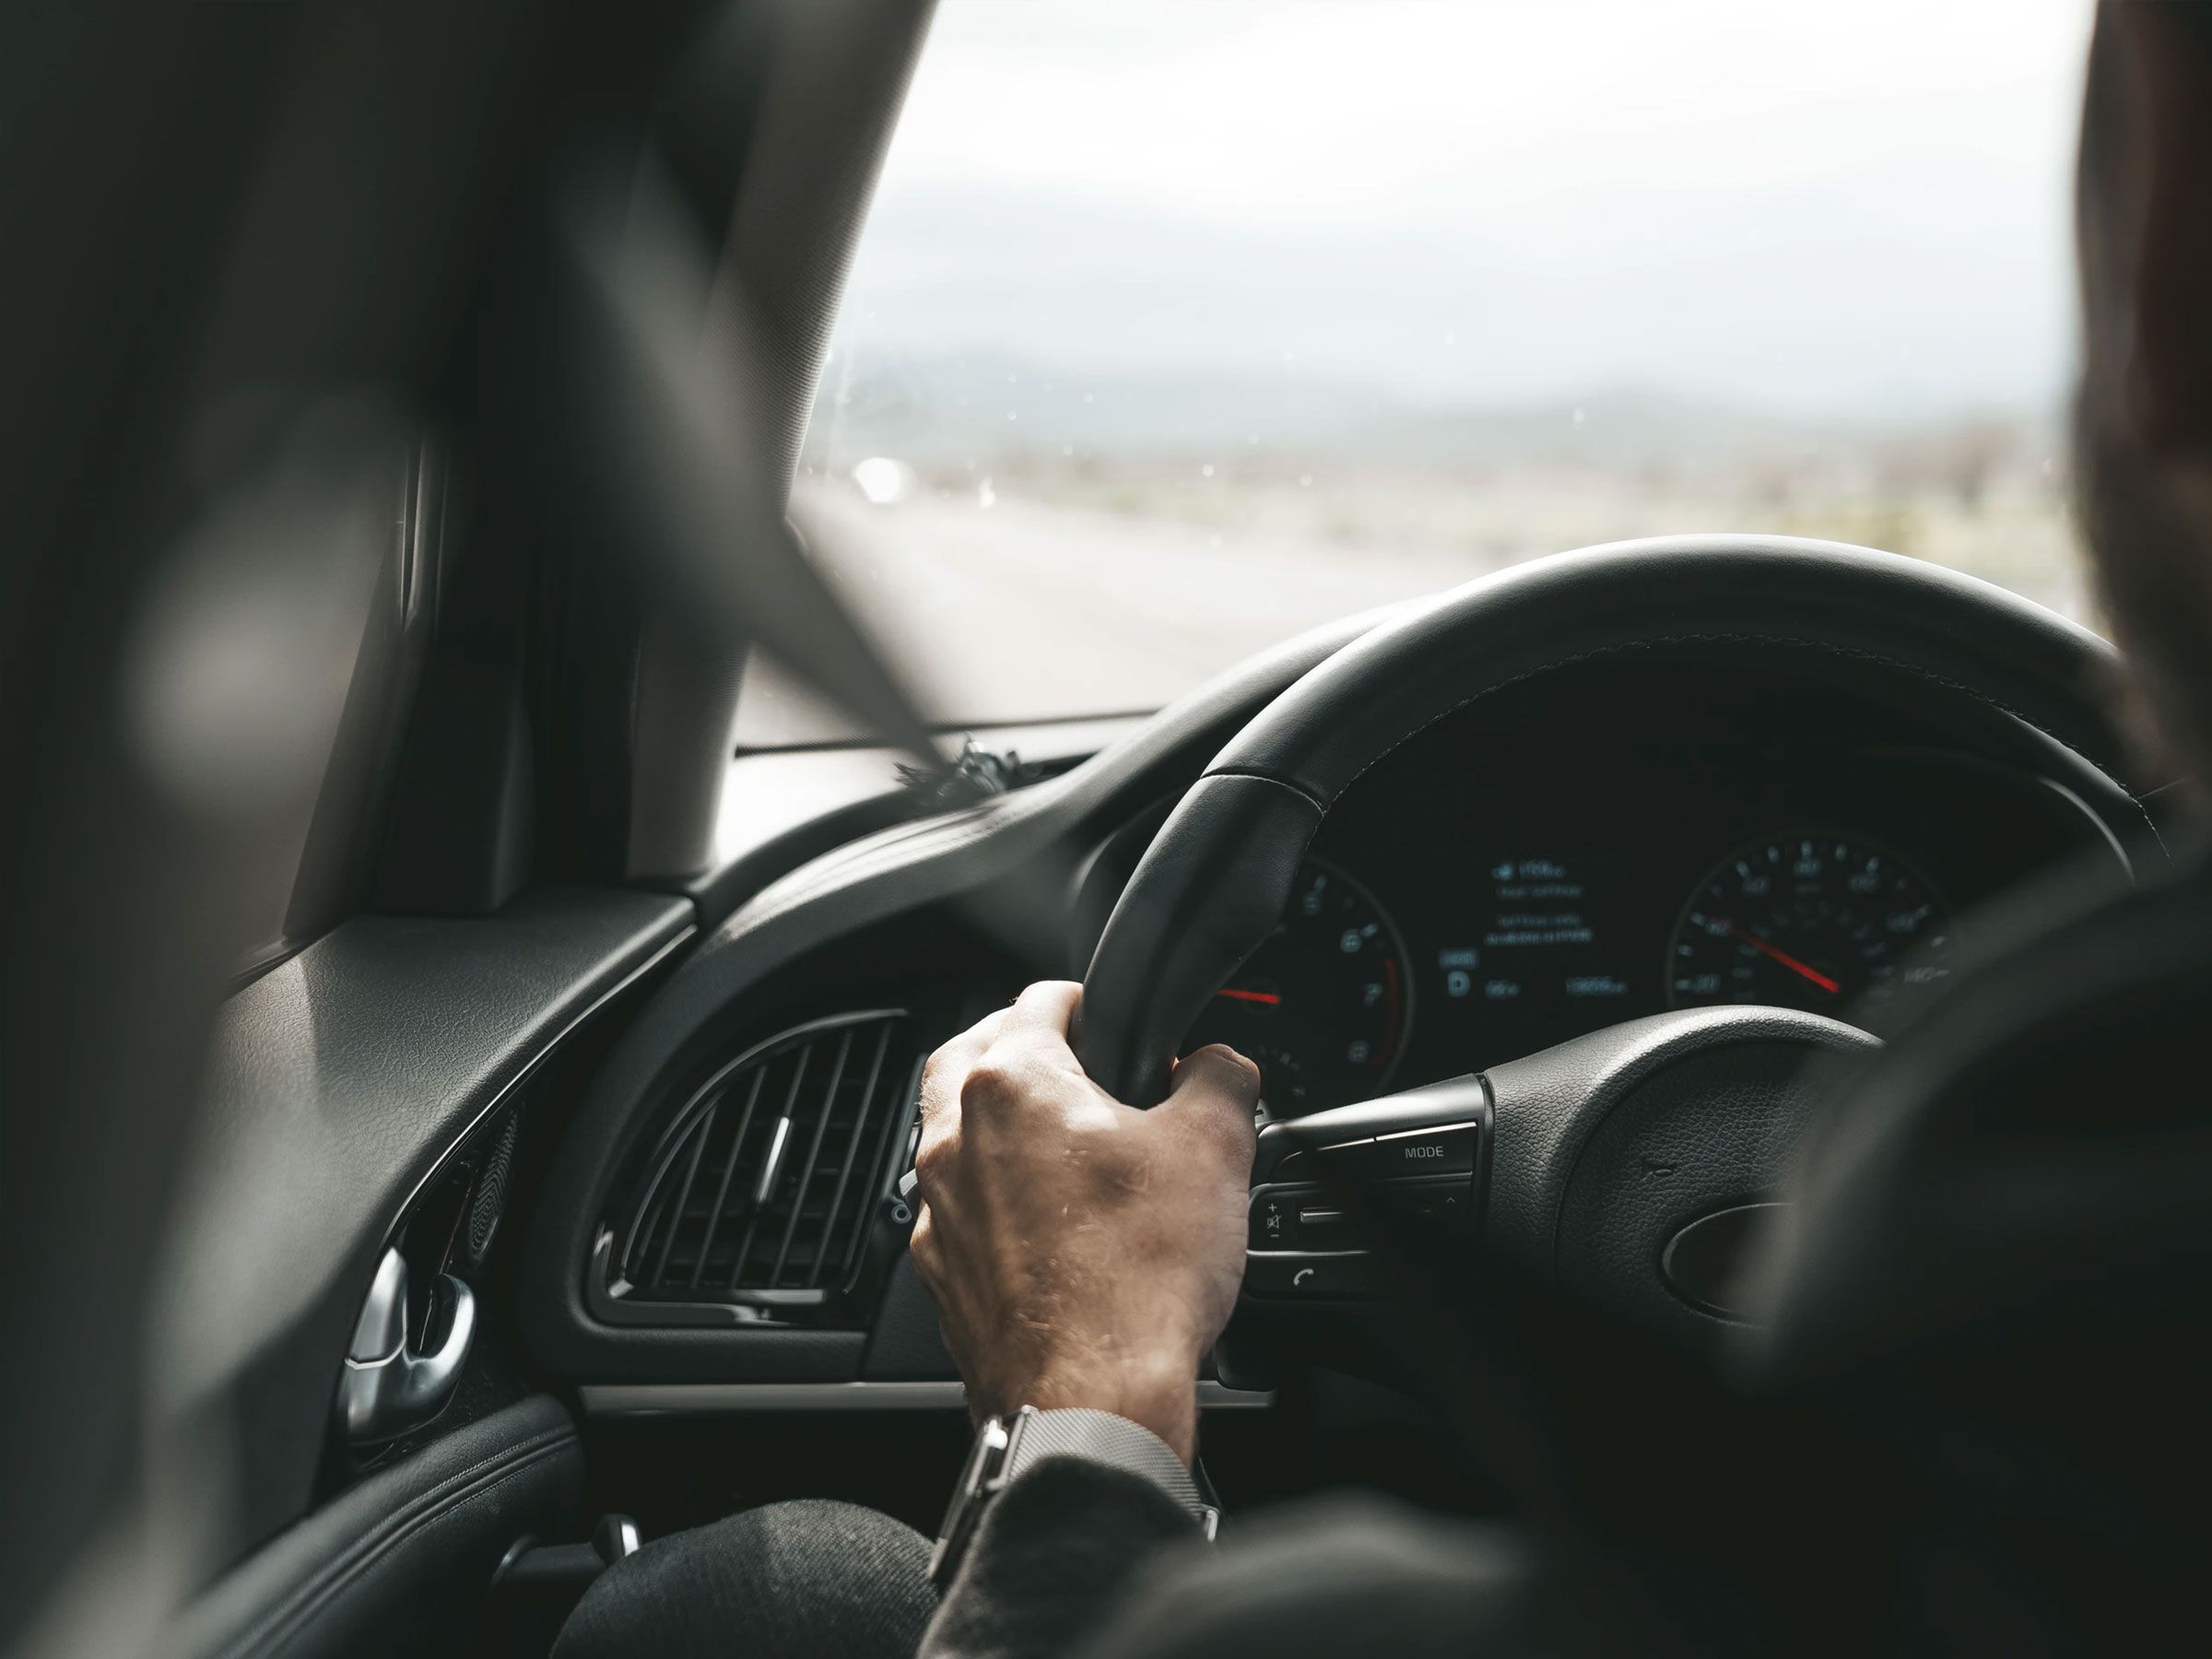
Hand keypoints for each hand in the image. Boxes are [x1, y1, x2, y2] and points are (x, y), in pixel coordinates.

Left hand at [908, 981, 1259, 1464]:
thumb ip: (1220, 1076)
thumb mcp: (1215, 1147)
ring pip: (952, 1133)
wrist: (1095, 1399)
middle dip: (1020, 1045)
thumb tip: (1219, 1062)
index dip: (1093, 1003)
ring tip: (1062, 1138)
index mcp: (1011, 1084)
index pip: (1039, 999)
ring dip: (999, 1121)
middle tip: (1074, 1062)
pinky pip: (958, 1209)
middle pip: (971, 1054)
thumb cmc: (1140, 1279)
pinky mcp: (944, 1273)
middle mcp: (955, 1139)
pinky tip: (1048, 1221)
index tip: (1120, 1023)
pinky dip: (995, 1196)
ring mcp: (938, 1210)